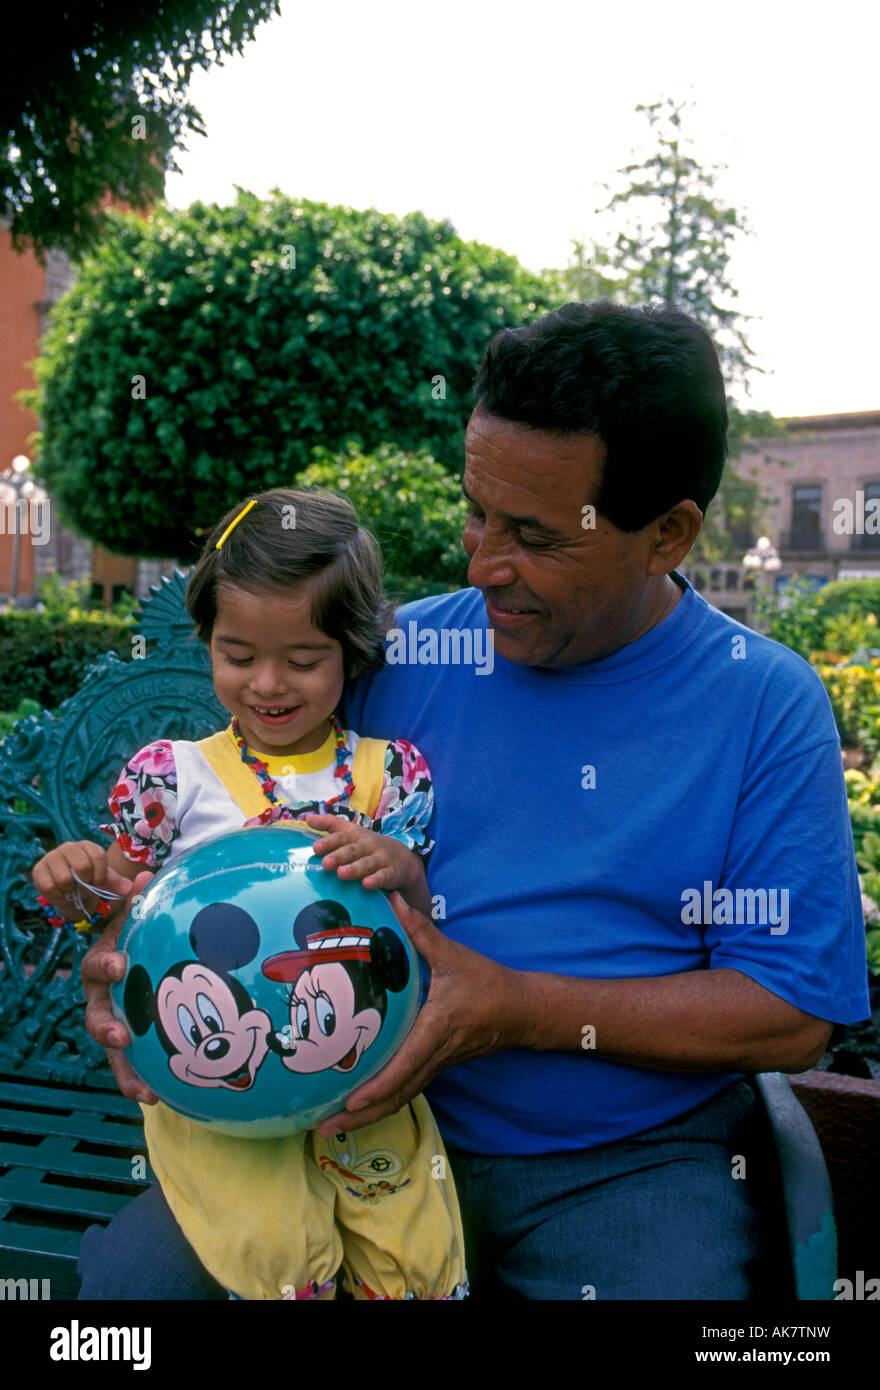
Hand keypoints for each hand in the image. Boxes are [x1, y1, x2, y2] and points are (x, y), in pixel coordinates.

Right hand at [32, 841, 138, 919]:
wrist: (69, 890)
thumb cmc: (89, 882)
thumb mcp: (106, 881)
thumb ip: (119, 884)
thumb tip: (129, 889)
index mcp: (87, 846)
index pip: (98, 855)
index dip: (100, 874)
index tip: (98, 882)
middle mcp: (68, 847)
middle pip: (82, 865)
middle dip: (85, 883)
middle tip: (83, 886)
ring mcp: (51, 856)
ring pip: (65, 878)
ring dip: (70, 890)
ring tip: (71, 889)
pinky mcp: (38, 869)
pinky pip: (49, 886)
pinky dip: (57, 895)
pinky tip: (60, 893)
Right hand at [81, 870, 159, 1103]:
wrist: (138, 944)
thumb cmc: (139, 927)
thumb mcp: (138, 911)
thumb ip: (140, 898)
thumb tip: (145, 874)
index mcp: (104, 962)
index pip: (98, 963)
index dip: (106, 963)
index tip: (119, 964)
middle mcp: (103, 995)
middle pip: (96, 1015)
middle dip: (107, 1028)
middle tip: (122, 1037)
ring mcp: (115, 1019)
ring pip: (113, 1049)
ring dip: (125, 1070)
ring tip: (144, 1091)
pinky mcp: (130, 1039)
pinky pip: (132, 1063)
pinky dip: (141, 1079)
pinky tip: (158, 1097)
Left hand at [300, 813, 418, 892]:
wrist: (400, 856)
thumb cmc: (367, 844)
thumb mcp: (350, 832)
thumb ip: (329, 824)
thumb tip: (307, 817)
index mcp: (356, 836)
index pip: (341, 837)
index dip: (329, 842)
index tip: (316, 848)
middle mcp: (368, 845)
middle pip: (353, 850)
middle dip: (340, 856)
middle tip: (326, 863)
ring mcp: (380, 859)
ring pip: (367, 864)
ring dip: (355, 869)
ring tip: (341, 874)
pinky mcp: (390, 872)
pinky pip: (383, 876)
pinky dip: (376, 880)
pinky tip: (366, 884)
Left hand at [315, 892, 527, 1135]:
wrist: (521, 1010)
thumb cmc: (488, 983)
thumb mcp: (454, 955)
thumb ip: (421, 930)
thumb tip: (393, 900)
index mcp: (437, 1028)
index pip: (406, 1064)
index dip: (379, 1085)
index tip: (352, 1101)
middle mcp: (435, 1054)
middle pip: (397, 1094)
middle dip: (361, 1115)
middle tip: (324, 1128)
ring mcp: (436, 1064)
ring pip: (401, 1097)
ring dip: (368, 1115)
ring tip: (330, 1126)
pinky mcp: (437, 1066)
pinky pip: (407, 1089)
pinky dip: (383, 1101)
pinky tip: (359, 1106)